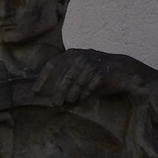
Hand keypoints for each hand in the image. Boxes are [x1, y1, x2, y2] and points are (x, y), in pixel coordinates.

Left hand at [34, 49, 150, 105]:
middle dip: (58, 92)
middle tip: (55, 103)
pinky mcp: (102, 72)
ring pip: (76, 81)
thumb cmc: (97, 73)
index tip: (35, 91)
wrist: (122, 70)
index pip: (52, 65)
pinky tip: (83, 99)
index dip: (43, 78)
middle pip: (64, 76)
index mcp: (72, 55)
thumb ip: (65, 80)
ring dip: (72, 94)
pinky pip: (90, 85)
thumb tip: (50, 96)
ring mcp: (92, 63)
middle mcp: (80, 57)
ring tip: (69, 102)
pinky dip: (85, 94)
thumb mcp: (80, 73)